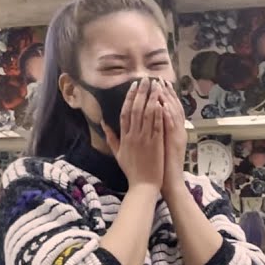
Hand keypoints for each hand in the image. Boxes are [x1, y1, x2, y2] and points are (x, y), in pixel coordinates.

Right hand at [104, 78, 164, 194]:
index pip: (126, 112)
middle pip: (136, 109)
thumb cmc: (131, 170)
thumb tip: (103, 123)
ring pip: (147, 114)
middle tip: (146, 79)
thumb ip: (111, 137)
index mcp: (124, 137)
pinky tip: (161, 102)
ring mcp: (145, 139)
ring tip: (156, 85)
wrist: (143, 185)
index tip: (133, 86)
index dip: (129, 97)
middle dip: (141, 92)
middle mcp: (133, 135)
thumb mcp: (117, 153)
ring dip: (152, 98)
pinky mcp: (155, 144)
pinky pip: (157, 125)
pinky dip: (159, 113)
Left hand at [158, 80, 188, 194]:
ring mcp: (176, 136)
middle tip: (159, 79)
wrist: (169, 181)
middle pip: (171, 107)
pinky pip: (171, 126)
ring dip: (167, 99)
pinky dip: (167, 115)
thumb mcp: (158, 147)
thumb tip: (145, 123)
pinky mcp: (173, 142)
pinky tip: (163, 104)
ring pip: (173, 113)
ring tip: (161, 86)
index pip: (167, 109)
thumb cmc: (161, 166)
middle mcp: (176, 130)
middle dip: (164, 92)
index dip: (162, 95)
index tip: (156, 83)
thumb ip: (153, 134)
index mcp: (170, 131)